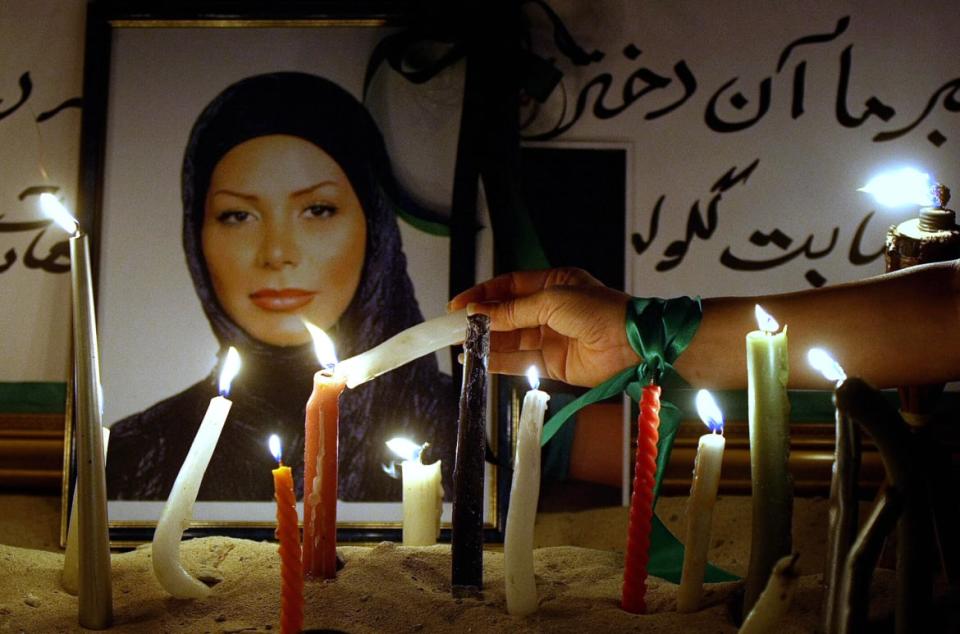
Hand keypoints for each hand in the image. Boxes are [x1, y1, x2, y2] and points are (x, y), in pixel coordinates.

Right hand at [448, 268, 638, 387]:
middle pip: (507, 314)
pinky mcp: (554, 363)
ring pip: (511, 339)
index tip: (457, 305)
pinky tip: (479, 361)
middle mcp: (550, 309)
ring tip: (461, 346)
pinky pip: (521, 362)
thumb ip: (512, 310)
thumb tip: (478, 313)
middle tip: (453, 328)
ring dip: (487, 342)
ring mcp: (551, 337)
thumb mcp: (551, 301)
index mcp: (553, 283)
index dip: (482, 295)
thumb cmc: (598, 311)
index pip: (509, 286)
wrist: (631, 344)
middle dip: (482, 320)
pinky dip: (499, 362)